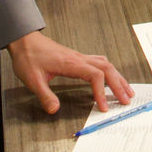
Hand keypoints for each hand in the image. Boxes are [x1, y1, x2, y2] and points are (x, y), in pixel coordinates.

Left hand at [6, 30, 132, 114]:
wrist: (25, 41)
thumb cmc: (29, 57)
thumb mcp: (33, 80)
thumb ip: (45, 96)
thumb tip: (55, 110)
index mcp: (72, 63)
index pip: (96, 76)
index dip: (101, 92)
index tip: (102, 107)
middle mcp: (79, 58)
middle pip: (107, 69)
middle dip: (119, 85)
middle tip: (126, 99)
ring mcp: (80, 57)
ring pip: (106, 64)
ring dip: (117, 77)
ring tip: (126, 90)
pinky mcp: (77, 58)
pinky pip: (99, 63)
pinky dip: (109, 71)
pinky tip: (111, 77)